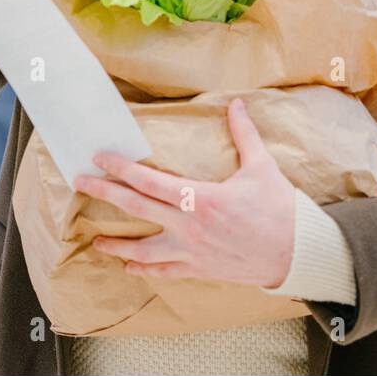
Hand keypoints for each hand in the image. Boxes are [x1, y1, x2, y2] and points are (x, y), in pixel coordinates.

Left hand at [73, 98, 295, 287]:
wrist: (296, 253)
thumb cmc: (279, 210)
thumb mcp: (262, 167)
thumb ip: (244, 134)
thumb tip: (236, 103)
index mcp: (200, 198)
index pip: (150, 180)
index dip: (121, 168)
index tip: (99, 158)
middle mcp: (189, 226)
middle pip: (137, 208)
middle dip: (105, 194)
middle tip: (80, 184)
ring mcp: (192, 252)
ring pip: (144, 250)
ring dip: (117, 244)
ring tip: (96, 240)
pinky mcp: (199, 269)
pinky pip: (164, 272)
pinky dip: (144, 270)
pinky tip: (129, 267)